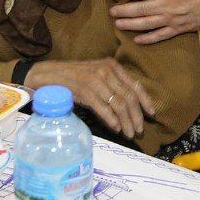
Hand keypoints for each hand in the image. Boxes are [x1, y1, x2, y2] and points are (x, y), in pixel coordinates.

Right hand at [25, 58, 154, 137]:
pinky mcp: (84, 90)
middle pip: (129, 97)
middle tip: (139, 130)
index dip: (145, 100)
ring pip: (118, 104)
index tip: (152, 114)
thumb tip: (130, 106)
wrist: (48, 76)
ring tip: (129, 133)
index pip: (135, 84)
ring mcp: (95, 80)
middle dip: (136, 116)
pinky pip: (103, 107)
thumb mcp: (97, 77)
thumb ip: (113, 86)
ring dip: (126, 121)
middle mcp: (106, 71)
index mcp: (112, 66)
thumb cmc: (73, 79)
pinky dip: (111, 119)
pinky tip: (115, 128)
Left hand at [110, 0, 199, 43]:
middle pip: (140, 9)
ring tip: (118, 25)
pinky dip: (148, 39)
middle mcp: (166, 5)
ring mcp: (172, 19)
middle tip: (111, 12)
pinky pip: (160, 36)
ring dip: (131, 25)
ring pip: (146, 24)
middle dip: (124, 11)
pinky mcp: (179, 29)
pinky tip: (138, 40)